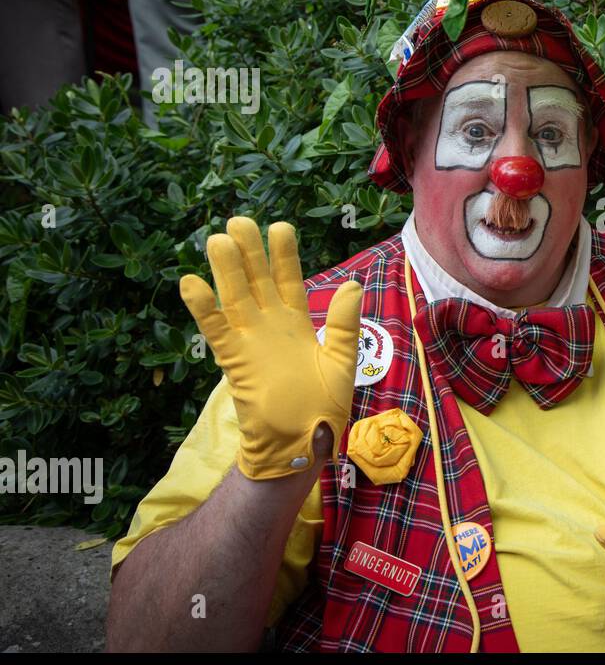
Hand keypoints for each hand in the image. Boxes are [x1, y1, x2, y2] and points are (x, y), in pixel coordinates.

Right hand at [179, 217, 361, 479]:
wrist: (304, 444)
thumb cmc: (324, 406)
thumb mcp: (343, 361)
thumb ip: (344, 324)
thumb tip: (352, 284)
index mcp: (297, 324)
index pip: (289, 280)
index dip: (284, 255)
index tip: (279, 227)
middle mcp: (270, 327)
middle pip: (257, 281)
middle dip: (249, 252)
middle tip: (239, 221)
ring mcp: (250, 341)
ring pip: (235, 298)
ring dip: (226, 271)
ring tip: (217, 239)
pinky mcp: (234, 361)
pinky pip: (216, 330)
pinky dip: (203, 308)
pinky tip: (191, 283)